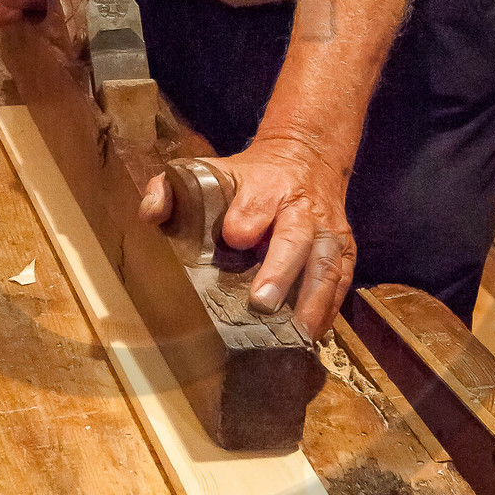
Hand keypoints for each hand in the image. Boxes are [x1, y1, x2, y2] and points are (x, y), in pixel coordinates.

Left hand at [139, 134, 354, 342]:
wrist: (305, 160)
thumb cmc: (249, 179)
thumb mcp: (210, 172)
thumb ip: (173, 189)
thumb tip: (150, 214)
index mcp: (265, 188)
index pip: (256, 203)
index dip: (246, 219)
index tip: (234, 237)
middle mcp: (301, 211)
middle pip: (296, 239)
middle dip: (281, 270)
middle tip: (262, 303)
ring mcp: (327, 232)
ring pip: (326, 265)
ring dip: (313, 301)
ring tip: (297, 333)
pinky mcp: (344, 252)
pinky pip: (341, 282)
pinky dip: (330, 309)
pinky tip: (314, 334)